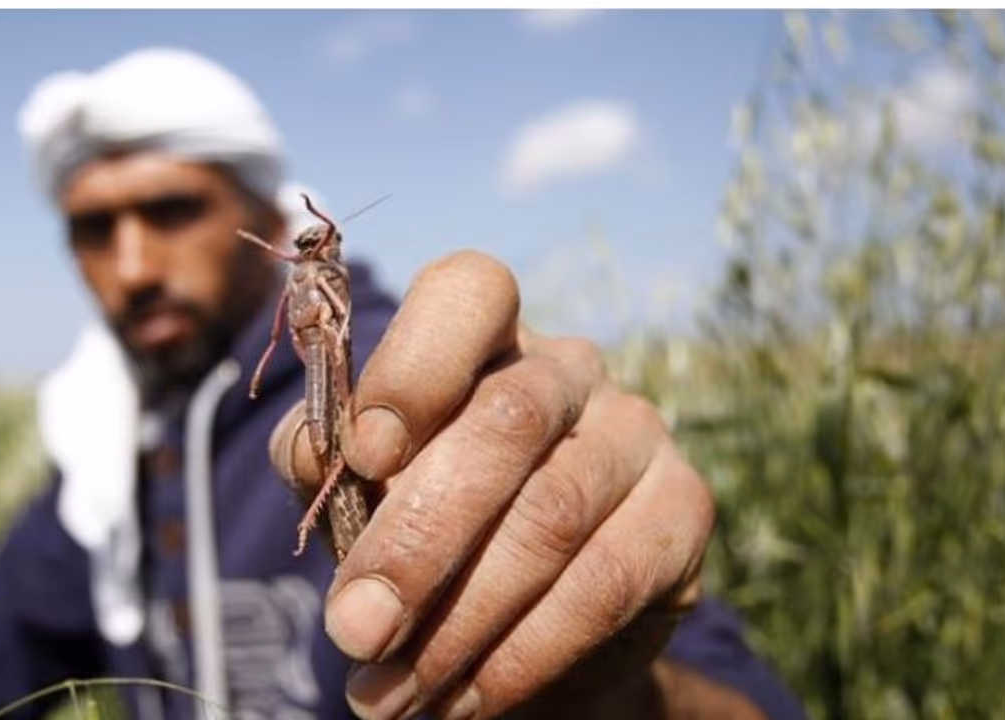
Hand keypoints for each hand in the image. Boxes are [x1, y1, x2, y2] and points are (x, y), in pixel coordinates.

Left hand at [270, 251, 715, 719]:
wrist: (520, 622)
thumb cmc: (424, 526)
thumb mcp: (358, 485)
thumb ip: (326, 457)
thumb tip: (322, 453)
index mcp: (484, 336)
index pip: (468, 292)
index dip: (414, 364)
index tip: (362, 454)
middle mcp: (569, 369)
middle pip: (507, 422)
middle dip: (418, 539)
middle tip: (354, 631)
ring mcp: (637, 434)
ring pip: (552, 516)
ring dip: (460, 620)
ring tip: (391, 690)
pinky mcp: (683, 513)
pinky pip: (604, 584)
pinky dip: (523, 654)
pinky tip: (466, 698)